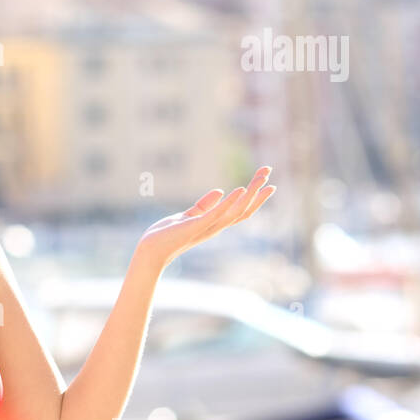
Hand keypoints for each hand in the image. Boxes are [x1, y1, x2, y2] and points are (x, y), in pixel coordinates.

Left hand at [137, 166, 275, 267]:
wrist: (150, 250)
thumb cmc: (167, 235)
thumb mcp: (188, 216)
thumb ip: (204, 205)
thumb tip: (219, 191)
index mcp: (214, 224)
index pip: (241, 211)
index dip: (256, 198)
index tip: (268, 182)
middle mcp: (215, 227)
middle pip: (244, 209)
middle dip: (258, 190)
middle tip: (268, 169)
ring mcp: (207, 227)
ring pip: (236, 211)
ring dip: (250, 194)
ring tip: (261, 177)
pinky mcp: (195, 226)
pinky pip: (216, 214)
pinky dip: (230, 203)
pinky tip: (240, 190)